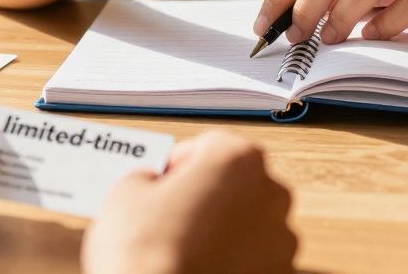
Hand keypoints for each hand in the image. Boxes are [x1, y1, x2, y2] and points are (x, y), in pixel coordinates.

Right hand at [82, 131, 295, 273]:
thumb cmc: (148, 254)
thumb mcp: (126, 193)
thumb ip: (148, 176)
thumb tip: (153, 184)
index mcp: (239, 158)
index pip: (207, 145)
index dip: (178, 164)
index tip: (163, 180)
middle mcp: (271, 193)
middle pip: (234, 182)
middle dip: (204, 195)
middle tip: (169, 216)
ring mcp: (281, 239)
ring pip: (247, 222)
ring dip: (222, 228)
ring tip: (184, 248)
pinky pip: (254, 257)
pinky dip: (234, 260)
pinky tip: (203, 266)